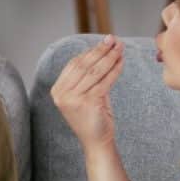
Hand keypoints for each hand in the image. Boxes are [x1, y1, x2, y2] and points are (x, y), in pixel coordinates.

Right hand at [50, 35, 124, 150]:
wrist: (96, 141)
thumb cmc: (92, 116)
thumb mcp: (85, 93)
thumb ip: (88, 75)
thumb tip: (102, 49)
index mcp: (57, 90)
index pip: (74, 64)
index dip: (91, 51)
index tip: (105, 42)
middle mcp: (62, 94)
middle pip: (84, 65)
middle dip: (101, 50)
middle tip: (113, 39)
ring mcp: (73, 99)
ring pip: (95, 71)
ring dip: (110, 57)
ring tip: (120, 48)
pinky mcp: (88, 103)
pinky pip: (104, 81)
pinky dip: (114, 70)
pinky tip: (121, 62)